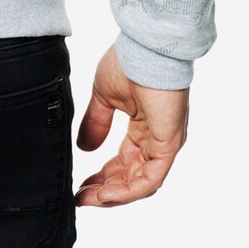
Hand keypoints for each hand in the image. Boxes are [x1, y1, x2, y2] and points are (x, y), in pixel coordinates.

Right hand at [74, 43, 188, 207]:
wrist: (144, 47)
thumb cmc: (128, 62)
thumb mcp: (103, 96)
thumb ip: (95, 123)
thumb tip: (84, 148)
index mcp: (144, 126)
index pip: (124, 161)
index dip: (102, 175)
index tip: (80, 186)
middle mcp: (157, 139)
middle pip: (131, 177)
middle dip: (105, 189)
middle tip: (81, 198)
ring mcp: (165, 144)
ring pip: (141, 183)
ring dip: (114, 195)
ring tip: (89, 200)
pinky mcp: (168, 145)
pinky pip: (150, 179)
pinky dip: (128, 190)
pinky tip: (105, 194)